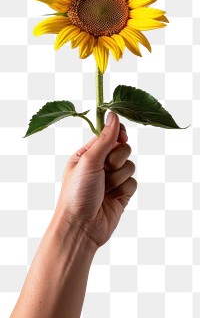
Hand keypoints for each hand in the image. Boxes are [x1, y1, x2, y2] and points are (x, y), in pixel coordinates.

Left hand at [55, 111, 136, 247]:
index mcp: (88, 153)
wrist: (81, 227)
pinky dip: (124, 189)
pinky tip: (112, 198)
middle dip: (116, 160)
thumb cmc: (77, 193)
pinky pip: (133, 182)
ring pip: (130, 165)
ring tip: (105, 189)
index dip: (118, 134)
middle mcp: (101, 164)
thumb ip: (104, 138)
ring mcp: (112, 179)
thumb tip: (113, 115)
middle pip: (123, 149)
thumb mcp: (88, 161)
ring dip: (119, 177)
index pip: (109, 135)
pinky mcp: (121, 192)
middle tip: (105, 170)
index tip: (122, 137)